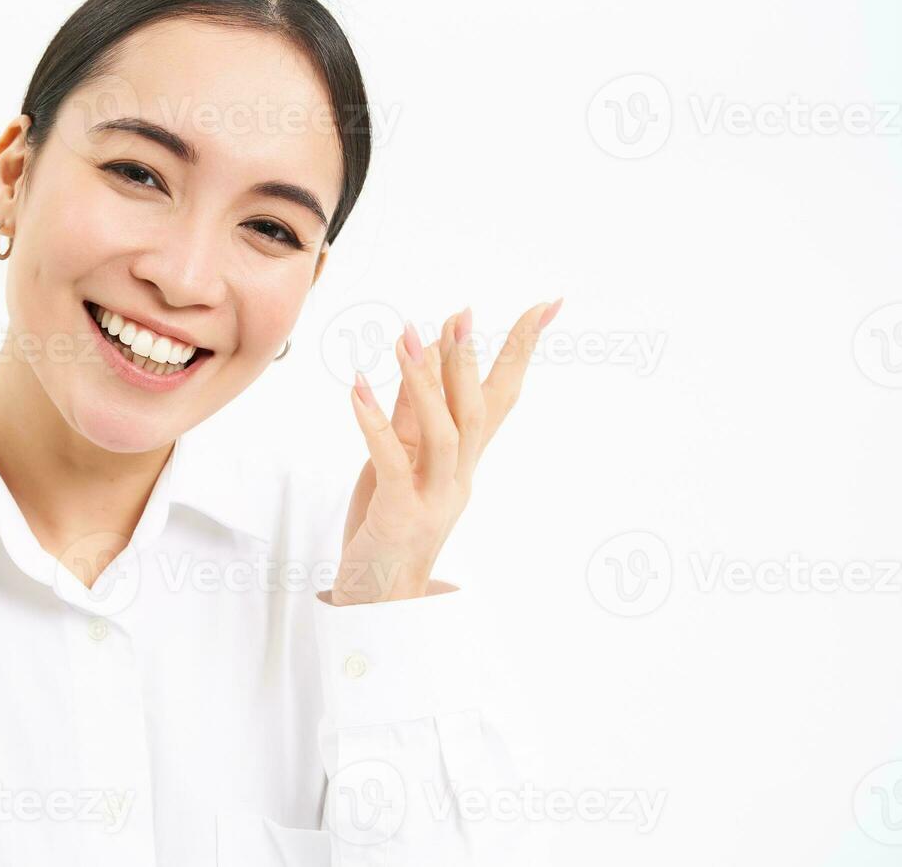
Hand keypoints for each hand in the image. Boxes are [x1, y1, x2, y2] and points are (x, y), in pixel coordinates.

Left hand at [328, 299, 561, 604]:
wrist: (379, 597)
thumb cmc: (388, 523)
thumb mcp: (400, 458)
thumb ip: (411, 412)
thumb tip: (426, 355)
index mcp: (464, 461)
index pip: (501, 397)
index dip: (523, 350)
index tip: (546, 305)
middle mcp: (459, 477)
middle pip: (477, 411)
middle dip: (471, 359)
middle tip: (463, 312)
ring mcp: (433, 497)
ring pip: (443, 434)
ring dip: (424, 382)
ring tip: (404, 337)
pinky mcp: (400, 514)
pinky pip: (391, 462)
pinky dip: (374, 423)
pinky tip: (357, 388)